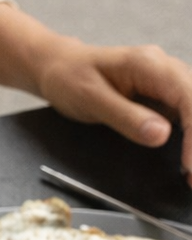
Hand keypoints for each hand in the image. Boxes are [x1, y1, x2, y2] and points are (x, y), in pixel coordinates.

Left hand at [35, 41, 191, 179]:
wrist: (59, 67)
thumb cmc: (69, 78)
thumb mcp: (90, 99)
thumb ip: (125, 117)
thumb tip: (161, 135)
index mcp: (149, 64)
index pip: (188, 97)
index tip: (190, 163)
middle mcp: (165, 69)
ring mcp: (166, 82)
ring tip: (191, 175)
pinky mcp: (162, 96)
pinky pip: (185, 115)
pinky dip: (189, 138)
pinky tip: (187, 161)